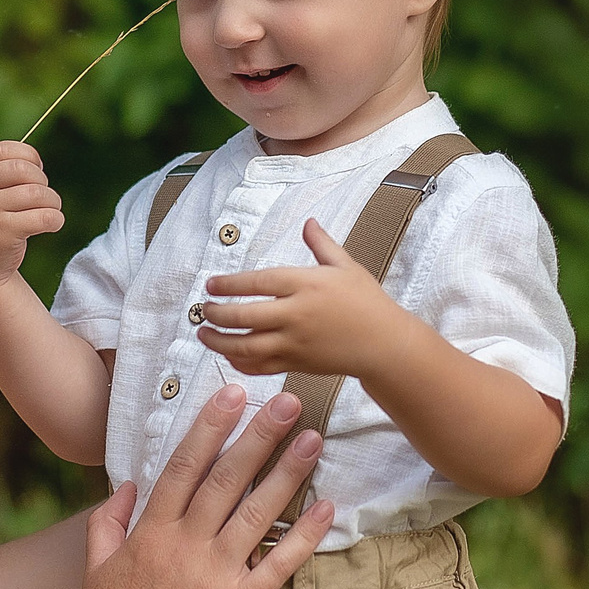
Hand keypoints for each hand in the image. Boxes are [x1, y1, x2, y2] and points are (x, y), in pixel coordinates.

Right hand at [0, 142, 64, 286]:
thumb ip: (3, 172)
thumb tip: (36, 160)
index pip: (4, 149)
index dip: (28, 156)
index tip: (36, 170)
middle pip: (23, 169)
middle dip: (42, 181)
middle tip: (43, 196)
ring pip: (37, 193)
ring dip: (53, 202)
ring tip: (49, 211)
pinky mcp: (3, 233)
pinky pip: (45, 216)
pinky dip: (56, 219)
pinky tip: (51, 225)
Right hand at [74, 386, 331, 588]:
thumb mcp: (96, 568)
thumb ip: (107, 522)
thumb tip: (125, 485)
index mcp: (151, 532)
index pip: (184, 466)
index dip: (209, 428)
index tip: (231, 395)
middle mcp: (187, 545)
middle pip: (227, 478)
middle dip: (258, 435)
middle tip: (286, 401)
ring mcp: (217, 574)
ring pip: (257, 512)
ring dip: (286, 472)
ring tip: (311, 439)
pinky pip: (279, 562)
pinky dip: (305, 534)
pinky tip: (327, 507)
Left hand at [197, 218, 414, 376]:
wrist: (385, 344)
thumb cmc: (367, 302)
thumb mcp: (346, 266)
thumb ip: (321, 244)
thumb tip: (308, 221)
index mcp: (306, 285)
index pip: (258, 282)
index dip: (229, 284)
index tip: (210, 285)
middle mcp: (297, 314)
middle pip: (244, 316)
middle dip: (216, 314)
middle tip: (203, 310)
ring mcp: (296, 342)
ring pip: (247, 346)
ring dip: (219, 342)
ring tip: (204, 334)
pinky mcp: (298, 364)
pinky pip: (261, 367)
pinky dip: (240, 363)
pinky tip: (229, 355)